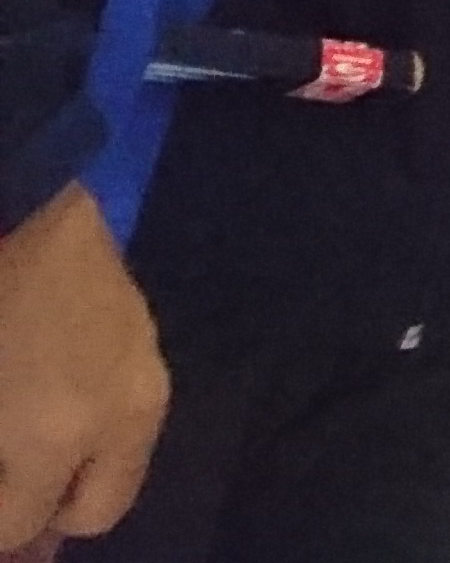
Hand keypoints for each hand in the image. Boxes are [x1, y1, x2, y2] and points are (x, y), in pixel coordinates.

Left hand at [0, 187, 167, 549]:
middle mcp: (114, 421)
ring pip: (119, 470)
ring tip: (32, 447)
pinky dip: (93, 433)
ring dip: (76, 476)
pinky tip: (58, 402)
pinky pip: (128, 425)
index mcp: (52, 434)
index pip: (22, 523)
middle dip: (45, 515)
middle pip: (94, 513)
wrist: (36, 209)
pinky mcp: (152, 356)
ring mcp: (143, 385)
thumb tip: (9, 501)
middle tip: (11, 493)